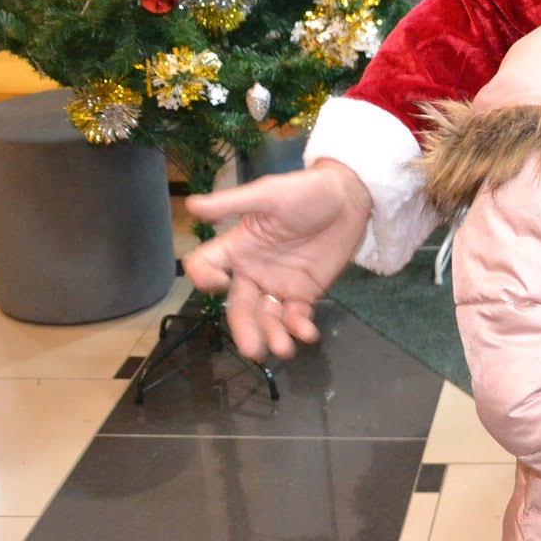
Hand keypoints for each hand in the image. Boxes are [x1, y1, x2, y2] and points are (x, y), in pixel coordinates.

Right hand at [181, 158, 374, 361]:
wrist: (348, 198)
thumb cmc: (304, 190)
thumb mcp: (267, 193)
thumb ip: (231, 203)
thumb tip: (191, 205)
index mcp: (236, 247)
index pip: (205, 266)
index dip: (203, 277)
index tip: (218, 283)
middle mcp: (252, 271)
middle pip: (238, 306)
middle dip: (244, 329)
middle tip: (252, 349)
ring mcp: (278, 285)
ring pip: (266, 318)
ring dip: (272, 336)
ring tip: (283, 349)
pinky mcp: (305, 294)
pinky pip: (296, 317)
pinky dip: (300, 328)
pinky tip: (308, 333)